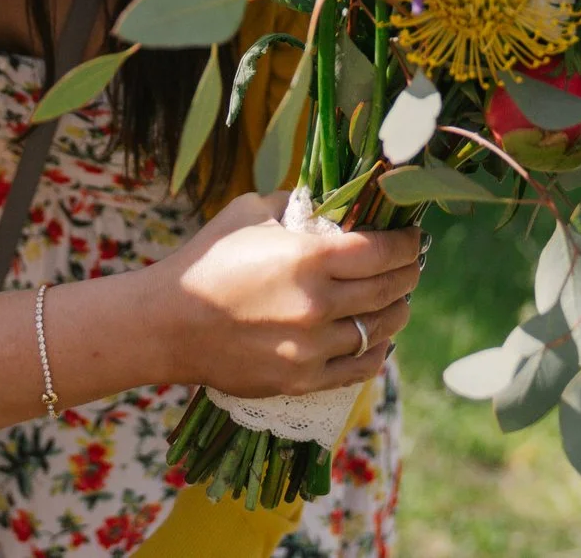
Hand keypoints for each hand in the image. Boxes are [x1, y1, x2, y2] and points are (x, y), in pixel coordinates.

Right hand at [146, 193, 421, 398]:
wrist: (166, 324)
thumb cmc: (207, 260)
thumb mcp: (249, 211)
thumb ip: (297, 204)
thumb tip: (334, 202)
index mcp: (308, 257)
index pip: (383, 250)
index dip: (408, 243)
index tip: (414, 238)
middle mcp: (317, 303)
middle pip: (389, 289)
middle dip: (409, 273)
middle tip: (412, 264)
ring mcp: (311, 347)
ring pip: (381, 329)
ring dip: (397, 310)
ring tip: (398, 299)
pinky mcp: (301, 379)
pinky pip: (360, 367)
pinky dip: (377, 351)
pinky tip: (379, 338)